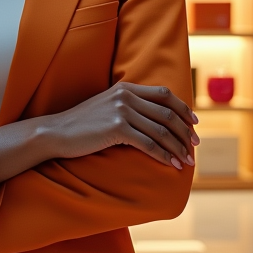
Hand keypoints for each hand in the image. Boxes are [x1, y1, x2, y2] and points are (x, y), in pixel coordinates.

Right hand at [44, 83, 199, 168]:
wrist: (57, 132)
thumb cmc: (83, 124)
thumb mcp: (108, 106)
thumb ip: (129, 106)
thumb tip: (154, 120)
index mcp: (127, 88)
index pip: (165, 95)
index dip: (183, 109)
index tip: (194, 123)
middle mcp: (127, 96)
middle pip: (167, 114)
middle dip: (185, 132)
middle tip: (195, 147)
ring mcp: (122, 111)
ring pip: (161, 131)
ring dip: (178, 147)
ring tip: (187, 161)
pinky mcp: (116, 128)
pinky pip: (148, 144)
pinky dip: (163, 155)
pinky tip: (171, 164)